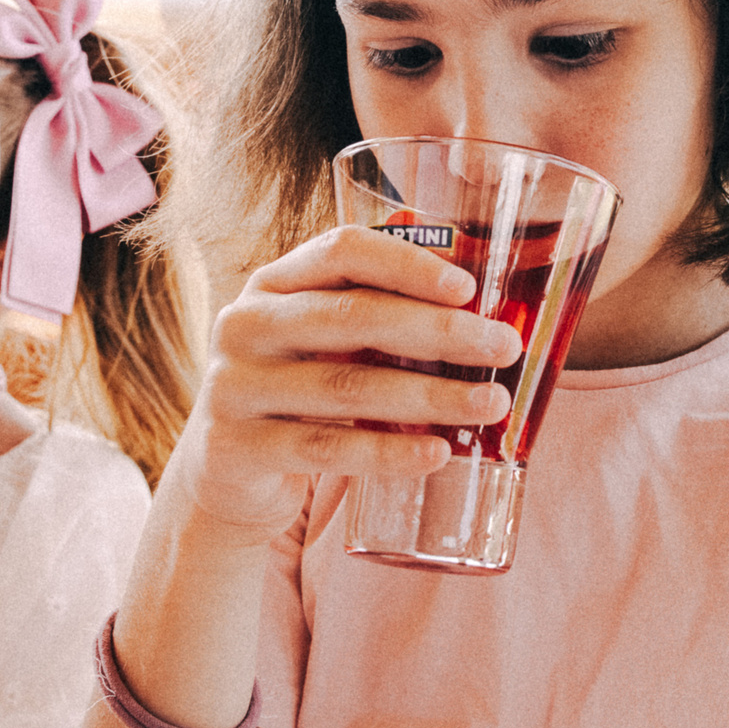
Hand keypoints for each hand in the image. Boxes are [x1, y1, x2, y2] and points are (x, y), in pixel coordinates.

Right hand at [160, 226, 522, 544]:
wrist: (224, 476)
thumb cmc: (297, 393)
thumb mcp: (323, 343)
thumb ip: (379, 317)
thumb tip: (484, 312)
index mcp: (274, 283)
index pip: (342, 251)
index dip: (407, 264)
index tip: (469, 287)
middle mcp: (246, 325)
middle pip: (352, 317)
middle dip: (440, 331)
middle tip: (504, 347)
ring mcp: (235, 386)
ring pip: (347, 387)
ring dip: (429, 396)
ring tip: (490, 404)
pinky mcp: (237, 448)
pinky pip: (328, 448)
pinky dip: (390, 451)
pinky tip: (437, 454)